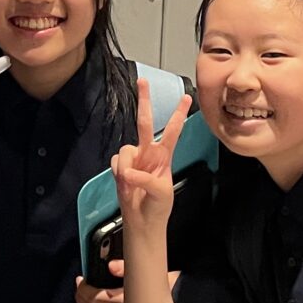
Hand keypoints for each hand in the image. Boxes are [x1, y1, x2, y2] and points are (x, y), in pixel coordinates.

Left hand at [75, 260, 179, 302]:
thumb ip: (130, 268)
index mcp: (126, 301)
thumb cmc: (170, 291)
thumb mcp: (154, 274)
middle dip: (79, 297)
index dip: (82, 288)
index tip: (82, 279)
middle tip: (80, 285)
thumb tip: (111, 266)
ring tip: (81, 299)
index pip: (93, 297)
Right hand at [109, 78, 189, 229]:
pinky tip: (125, 185)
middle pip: (145, 122)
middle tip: (142, 81)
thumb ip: (144, 179)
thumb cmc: (158, 206)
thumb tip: (128, 171)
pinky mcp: (121, 167)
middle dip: (144, 101)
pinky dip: (119, 174)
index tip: (186, 96)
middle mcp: (148, 152)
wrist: (143, 221)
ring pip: (125, 149)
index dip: (178, 114)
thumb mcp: (161, 192)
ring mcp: (134, 159)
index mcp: (164, 155)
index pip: (173, 130)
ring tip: (132, 185)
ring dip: (126, 167)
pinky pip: (116, 162)